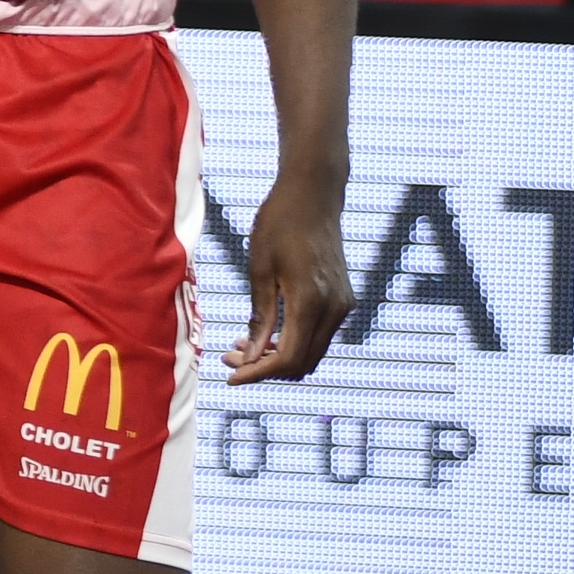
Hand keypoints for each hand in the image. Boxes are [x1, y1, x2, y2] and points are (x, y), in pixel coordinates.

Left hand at [226, 164, 353, 383]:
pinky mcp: (343, 299)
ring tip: (241, 348)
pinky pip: (318, 335)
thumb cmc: (279, 224)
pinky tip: (264, 335)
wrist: (313, 196)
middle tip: (229, 360)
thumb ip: (260, 316)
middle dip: (265, 368)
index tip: (231, 377)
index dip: (259, 373)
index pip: (289, 357)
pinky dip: (293, 343)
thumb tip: (250, 357)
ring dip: (279, 357)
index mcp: (311, 302)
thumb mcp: (259, 270)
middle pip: (303, 362)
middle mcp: (335, 308)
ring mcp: (343, 305)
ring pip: (312, 352)